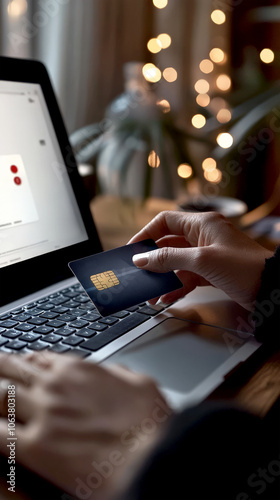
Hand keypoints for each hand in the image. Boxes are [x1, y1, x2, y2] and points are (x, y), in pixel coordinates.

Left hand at [0, 352, 170, 499]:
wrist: (151, 458)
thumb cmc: (150, 425)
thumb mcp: (141, 385)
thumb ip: (120, 375)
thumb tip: (115, 372)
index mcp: (80, 370)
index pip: (40, 358)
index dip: (27, 361)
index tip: (23, 365)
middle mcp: (56, 387)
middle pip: (13, 370)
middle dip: (1, 368)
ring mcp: (44, 415)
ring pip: (1, 395)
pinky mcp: (36, 448)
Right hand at [129, 211, 272, 310]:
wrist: (271, 287)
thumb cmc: (245, 267)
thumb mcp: (202, 261)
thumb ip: (169, 259)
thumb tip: (143, 259)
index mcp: (202, 224)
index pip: (165, 222)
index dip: (146, 234)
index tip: (133, 250)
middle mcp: (203, 237)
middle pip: (168, 244)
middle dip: (152, 261)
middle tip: (138, 274)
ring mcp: (207, 255)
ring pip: (176, 263)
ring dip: (162, 277)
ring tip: (150, 292)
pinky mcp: (211, 272)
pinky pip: (186, 277)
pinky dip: (176, 286)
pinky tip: (166, 297)